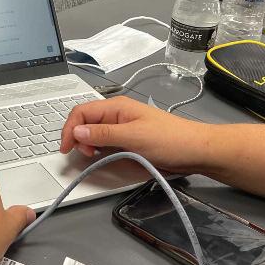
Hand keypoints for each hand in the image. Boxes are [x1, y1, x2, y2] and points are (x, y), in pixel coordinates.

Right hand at [59, 96, 210, 174]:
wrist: (198, 151)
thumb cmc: (168, 141)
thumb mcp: (133, 137)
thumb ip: (103, 134)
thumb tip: (76, 132)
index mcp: (116, 107)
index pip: (81, 112)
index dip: (69, 129)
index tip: (66, 149)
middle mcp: (116, 115)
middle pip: (85, 121)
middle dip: (78, 137)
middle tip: (85, 155)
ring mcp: (123, 127)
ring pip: (94, 132)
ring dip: (88, 144)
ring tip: (94, 157)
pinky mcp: (129, 140)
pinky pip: (106, 142)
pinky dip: (99, 149)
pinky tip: (103, 157)